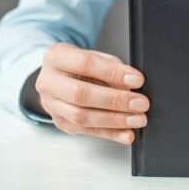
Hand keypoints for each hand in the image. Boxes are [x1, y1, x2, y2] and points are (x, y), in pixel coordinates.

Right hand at [34, 42, 149, 144]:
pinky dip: (110, 134)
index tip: (137, 80)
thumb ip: (111, 66)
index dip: (113, 72)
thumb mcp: (95, 55)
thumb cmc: (80, 63)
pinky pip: (86, 132)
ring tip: (137, 119)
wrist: (60, 75)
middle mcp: (48, 82)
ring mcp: (51, 105)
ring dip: (114, 120)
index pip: (85, 64)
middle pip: (81, 94)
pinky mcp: (60, 123)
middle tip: (140, 103)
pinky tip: (126, 134)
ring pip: (81, 117)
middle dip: (115, 100)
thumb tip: (132, 83)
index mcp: (56, 57)